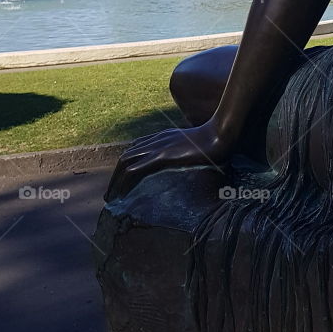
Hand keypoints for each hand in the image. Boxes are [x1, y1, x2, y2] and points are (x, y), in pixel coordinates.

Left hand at [105, 120, 230, 201]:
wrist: (221, 133)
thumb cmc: (218, 140)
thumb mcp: (200, 146)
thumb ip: (193, 152)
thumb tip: (200, 163)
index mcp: (164, 136)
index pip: (137, 148)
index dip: (127, 164)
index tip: (123, 180)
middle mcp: (156, 140)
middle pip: (127, 156)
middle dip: (116, 175)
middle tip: (112, 193)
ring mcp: (157, 147)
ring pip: (126, 163)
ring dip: (115, 181)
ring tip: (111, 198)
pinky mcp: (161, 156)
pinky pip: (135, 170)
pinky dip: (124, 183)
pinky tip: (120, 195)